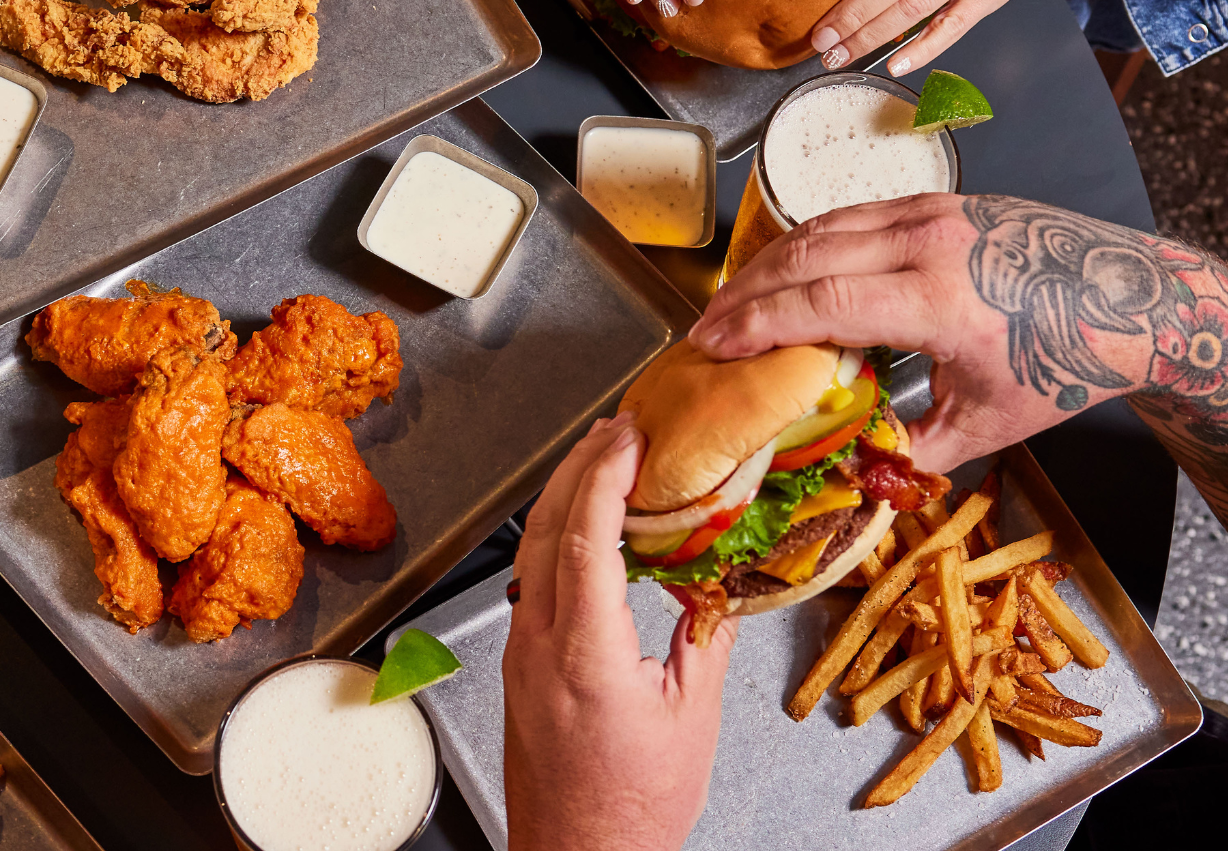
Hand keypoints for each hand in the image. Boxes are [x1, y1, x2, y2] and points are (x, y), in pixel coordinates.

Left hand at [503, 412, 735, 850]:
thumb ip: (702, 640)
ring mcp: (521, 651)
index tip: (629, 438)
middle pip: (546, 529)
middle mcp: (539, 643)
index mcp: (584, 654)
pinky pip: (533, 578)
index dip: (606, 478)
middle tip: (616, 428)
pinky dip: (559, 536)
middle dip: (580, 467)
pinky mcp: (519, 663)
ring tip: (602, 459)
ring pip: (532, 550)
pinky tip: (586, 527)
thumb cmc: (632, 805)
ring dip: (565, 496)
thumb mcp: (690, 718)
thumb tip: (714, 585)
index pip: (585, 540)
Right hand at [690, 194, 1159, 473]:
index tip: (714, 347)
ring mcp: (931, 214)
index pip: (821, 301)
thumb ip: (911, 448)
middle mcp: (928, 245)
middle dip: (744, 294)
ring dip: (765, 265)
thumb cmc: (1065, 361)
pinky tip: (781, 272)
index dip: (757, 324)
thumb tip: (848, 469)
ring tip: (731, 303)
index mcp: (938, 301)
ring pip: (820, 228)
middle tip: (704, 329)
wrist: (1134, 299)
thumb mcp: (987, 425)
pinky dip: (803, 244)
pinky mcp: (936, 202)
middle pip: (804, 258)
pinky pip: (848, 216)